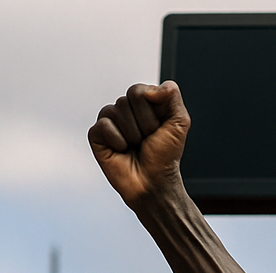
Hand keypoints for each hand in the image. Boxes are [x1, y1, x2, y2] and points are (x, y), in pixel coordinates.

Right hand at [88, 81, 190, 209]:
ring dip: (132, 134)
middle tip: (147, 139)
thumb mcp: (179, 124)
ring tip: (136, 146)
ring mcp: (110, 121)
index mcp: (144, 104)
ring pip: (116, 111)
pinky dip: (117, 140)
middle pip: (128, 99)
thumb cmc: (165, 156)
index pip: (140, 90)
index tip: (159, 127)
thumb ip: (172, 97)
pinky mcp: (96, 134)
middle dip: (144, 123)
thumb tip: (158, 87)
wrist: (153, 183)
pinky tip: (122, 150)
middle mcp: (125, 109)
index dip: (152, 111)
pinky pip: (103, 126)